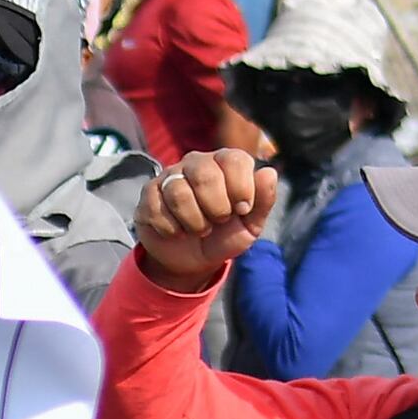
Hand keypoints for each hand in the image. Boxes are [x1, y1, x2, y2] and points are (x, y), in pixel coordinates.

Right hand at [134, 150, 281, 287]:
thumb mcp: (250, 224)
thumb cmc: (225, 235)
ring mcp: (170, 176)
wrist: (192, 259)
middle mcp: (197, 162)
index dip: (241, 188)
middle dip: (216, 208)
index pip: (234, 159)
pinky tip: (177, 232)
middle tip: (218, 221)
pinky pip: (156, 207)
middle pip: (205, 174)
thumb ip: (264, 200)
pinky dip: (171, 229)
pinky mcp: (148, 193)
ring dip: (193, 222)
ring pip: (178, 192)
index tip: (242, 210)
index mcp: (226, 162)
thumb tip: (268, 172)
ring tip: (198, 229)